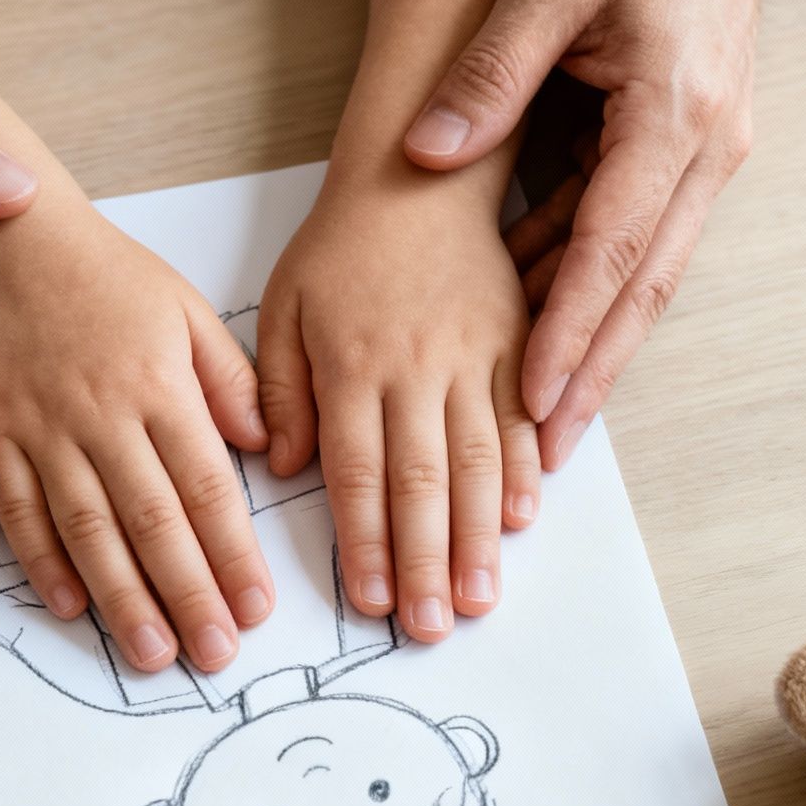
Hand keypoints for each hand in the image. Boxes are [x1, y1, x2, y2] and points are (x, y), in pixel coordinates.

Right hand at [0, 206, 275, 674]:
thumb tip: (268, 448)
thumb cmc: (105, 277)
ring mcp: (40, 428)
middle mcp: (102, 414)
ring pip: (88, 528)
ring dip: (122, 597)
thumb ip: (229, 381)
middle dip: (188, 594)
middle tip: (215, 654)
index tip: (257, 608)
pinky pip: (18, 510)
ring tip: (152, 653)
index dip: (233, 554)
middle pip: (153, 520)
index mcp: (159, 385)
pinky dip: (43, 563)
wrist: (5, 240)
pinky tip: (72, 607)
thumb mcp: (186, 310)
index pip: (207, 487)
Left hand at [258, 175, 539, 642]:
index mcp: (353, 363)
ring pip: (477, 460)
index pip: (357, 469)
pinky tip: (523, 520)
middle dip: (424, 561)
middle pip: (421, 480)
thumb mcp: (285, 305)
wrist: (418, 177)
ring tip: (476, 600)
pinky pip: (523, 414)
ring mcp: (473, 357)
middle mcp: (416, 367)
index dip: (366, 540)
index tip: (370, 599)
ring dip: (477, 537)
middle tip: (427, 628)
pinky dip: (525, 470)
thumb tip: (286, 465)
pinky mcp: (515, 343)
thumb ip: (280, 387)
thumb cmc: (341, 249)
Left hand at [403, 0, 798, 465]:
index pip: (615, 249)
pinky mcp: (691, 144)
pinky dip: (592, 279)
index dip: (571, 330)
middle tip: (548, 451)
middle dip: (592, 372)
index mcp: (673, 114)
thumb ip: (491, 70)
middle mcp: (704, 147)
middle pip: (642, 287)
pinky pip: (637, 231)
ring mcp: (706, 151)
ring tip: (542, 413)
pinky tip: (542, 316)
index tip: (534, 400)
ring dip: (593, 339)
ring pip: (644, 270)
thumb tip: (429, 152)